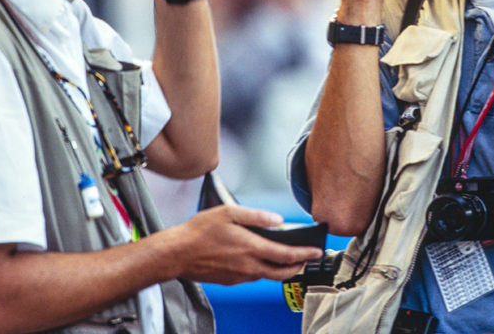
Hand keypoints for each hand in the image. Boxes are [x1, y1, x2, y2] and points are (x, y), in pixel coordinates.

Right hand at [172, 205, 323, 284]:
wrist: (177, 253)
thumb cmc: (200, 232)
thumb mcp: (230, 213)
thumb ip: (256, 216)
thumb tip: (277, 220)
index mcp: (251, 248)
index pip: (287, 255)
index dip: (305, 254)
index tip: (316, 252)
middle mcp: (248, 266)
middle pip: (282, 272)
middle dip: (298, 266)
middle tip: (306, 258)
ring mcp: (239, 276)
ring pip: (267, 275)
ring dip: (280, 268)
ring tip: (286, 257)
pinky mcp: (230, 280)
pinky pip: (252, 276)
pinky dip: (263, 269)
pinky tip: (259, 259)